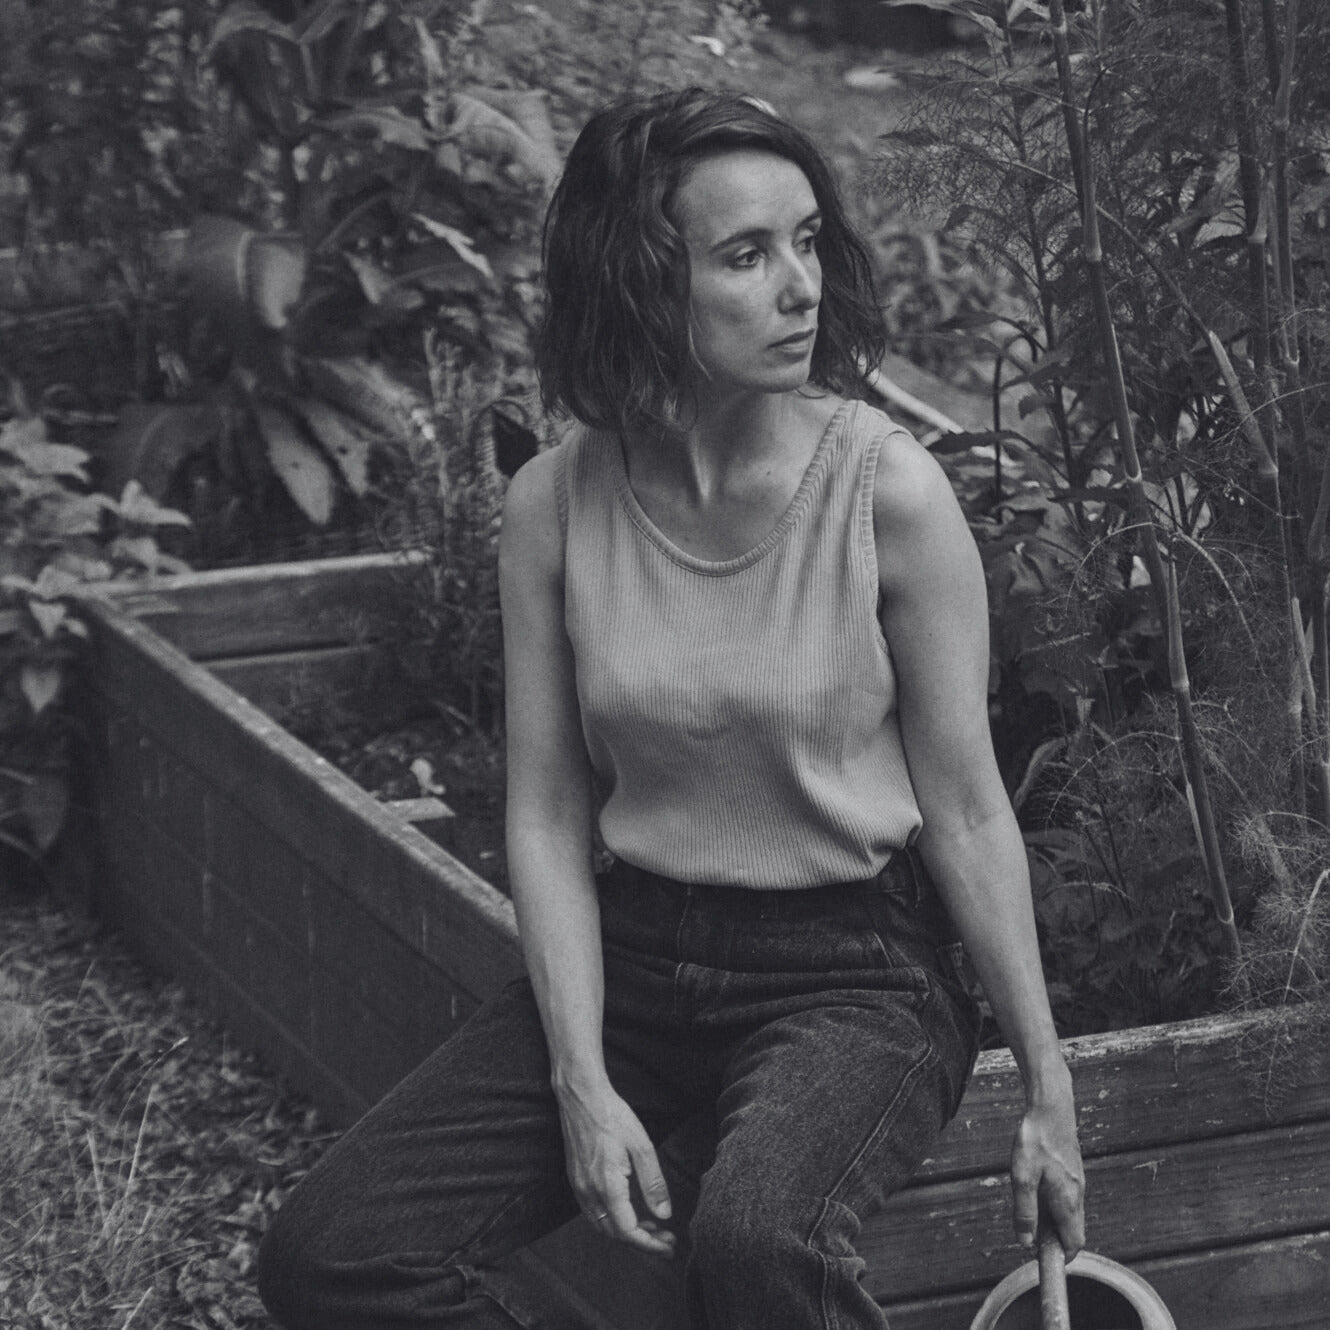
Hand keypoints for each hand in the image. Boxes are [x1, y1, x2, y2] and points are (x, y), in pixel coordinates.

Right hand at [556, 1080, 675, 1257]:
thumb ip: (653, 1183)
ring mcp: (579, 1187)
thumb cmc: (613, 1116)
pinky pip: (593, 1214)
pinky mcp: (575, 1180)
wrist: (581, 1097)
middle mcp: (589, 1192)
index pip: (628, 1231)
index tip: (669, 1247)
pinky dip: (612, 1221)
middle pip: (615, 1234)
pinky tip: (628, 1211)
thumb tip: (664, 1215)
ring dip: (626, 1233)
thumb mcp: (642, 1146)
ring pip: (602, 1227)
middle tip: (667, 1239)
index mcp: (607, 1186)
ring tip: (651, 1228)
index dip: (650, 1245)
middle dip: (642, 1242)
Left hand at [1010, 1087, 1084, 1258]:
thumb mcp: (1022, 1175)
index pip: (1074, 1244)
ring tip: (1027, 1201)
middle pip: (1072, 1231)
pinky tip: (1034, 1184)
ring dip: (1050, 1219)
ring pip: (1068, 1214)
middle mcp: (1078, 1196)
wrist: (1052, 1106)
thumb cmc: (1035, 1139)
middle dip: (1052, 1238)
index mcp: (1068, 1201)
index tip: (1041, 1257)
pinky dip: (1052, 1203)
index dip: (1060, 1256)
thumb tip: (1026, 1241)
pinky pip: (1065, 1198)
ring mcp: (1077, 1183)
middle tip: (1027, 1226)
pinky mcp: (1073, 1172)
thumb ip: (1025, 1210)